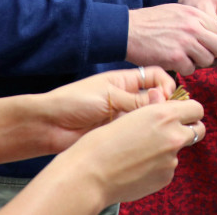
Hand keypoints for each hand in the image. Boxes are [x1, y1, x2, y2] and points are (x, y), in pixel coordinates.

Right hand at [22, 98, 205, 208]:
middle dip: (189, 128)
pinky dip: (158, 166)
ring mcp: (171, 159)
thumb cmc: (103, 141)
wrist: (90, 174)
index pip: (196, 108)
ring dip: (167, 149)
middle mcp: (173, 136)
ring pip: (179, 150)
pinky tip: (137, 166)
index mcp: (164, 115)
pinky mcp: (165, 178)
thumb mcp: (129, 114)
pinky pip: (167, 167)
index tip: (181, 113)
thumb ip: (152, 107)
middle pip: (199, 129)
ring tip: (140, 152)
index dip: (189, 110)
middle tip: (172, 130)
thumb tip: (161, 97)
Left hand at [37, 67, 175, 154]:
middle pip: (155, 98)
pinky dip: (143, 135)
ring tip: (152, 128)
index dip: (165, 85)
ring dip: (152, 121)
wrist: (50, 125)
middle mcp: (127, 98)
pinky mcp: (118, 134)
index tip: (165, 97)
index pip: (156, 77)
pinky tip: (143, 139)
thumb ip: (137, 99)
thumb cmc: (74, 102)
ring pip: (148, 117)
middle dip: (163, 105)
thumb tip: (164, 101)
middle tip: (166, 115)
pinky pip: (137, 133)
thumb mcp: (109, 96)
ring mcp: (123, 116)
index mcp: (125, 81)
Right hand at [126, 2, 216, 74]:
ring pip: (207, 60)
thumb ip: (195, 21)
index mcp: (194, 13)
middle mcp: (193, 27)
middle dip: (211, 53)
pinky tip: (173, 63)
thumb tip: (211, 36)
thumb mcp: (177, 12)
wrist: (127, 29)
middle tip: (198, 55)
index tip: (207, 45)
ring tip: (184, 58)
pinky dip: (183, 69)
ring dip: (197, 63)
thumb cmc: (150, 22)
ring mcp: (185, 42)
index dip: (216, 41)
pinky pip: (190, 69)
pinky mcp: (175, 57)